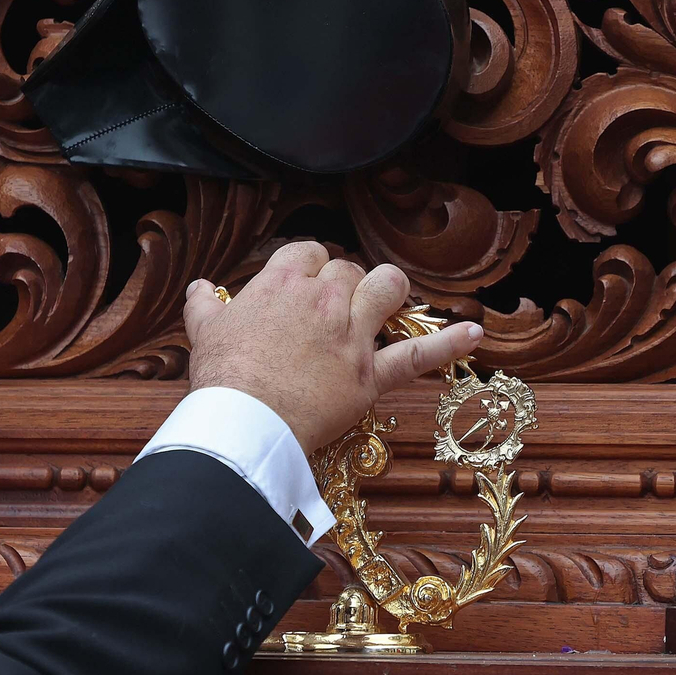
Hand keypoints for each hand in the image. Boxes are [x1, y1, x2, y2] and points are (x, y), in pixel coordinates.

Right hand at [181, 241, 483, 452]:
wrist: (243, 421)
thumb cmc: (222, 377)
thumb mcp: (204, 331)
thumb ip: (205, 304)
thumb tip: (201, 287)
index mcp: (282, 282)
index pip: (309, 253)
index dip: (310, 265)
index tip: (305, 281)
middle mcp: (323, 299)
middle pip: (347, 270)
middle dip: (343, 282)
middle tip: (332, 307)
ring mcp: (352, 334)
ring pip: (385, 288)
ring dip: (388, 289)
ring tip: (387, 298)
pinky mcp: (370, 373)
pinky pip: (418, 353)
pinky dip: (449, 343)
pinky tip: (474, 333)